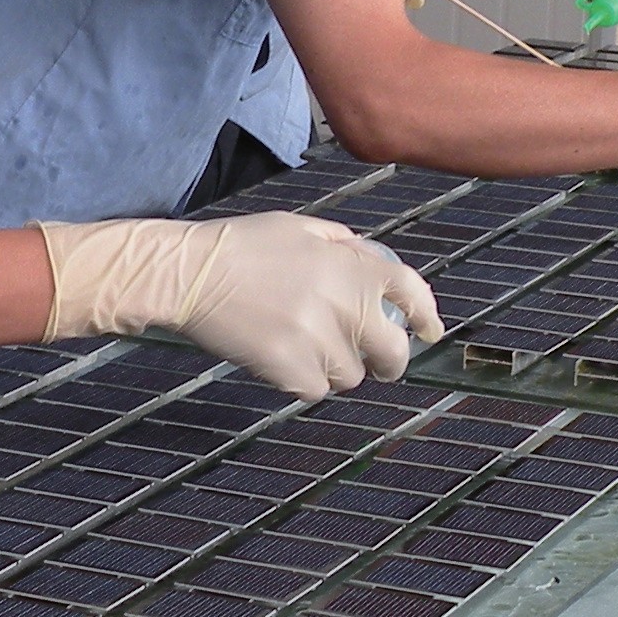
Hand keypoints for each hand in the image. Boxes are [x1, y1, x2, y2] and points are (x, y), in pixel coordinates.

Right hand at [40, 213, 443, 398]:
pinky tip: (281, 360)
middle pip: (392, 350)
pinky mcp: (291, 368)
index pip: (411, 292)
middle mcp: (343, 302)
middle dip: (388, 361)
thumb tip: (374, 266)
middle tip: (376, 363)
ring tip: (303, 349)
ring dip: (335, 368)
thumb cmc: (242, 245)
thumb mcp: (299, 227)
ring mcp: (318, 338)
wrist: (189, 273)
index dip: (426, 316)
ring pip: (351, 376)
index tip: (428, 331)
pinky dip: (303, 381)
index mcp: (350, 264)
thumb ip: (343, 245)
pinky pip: (316, 390)